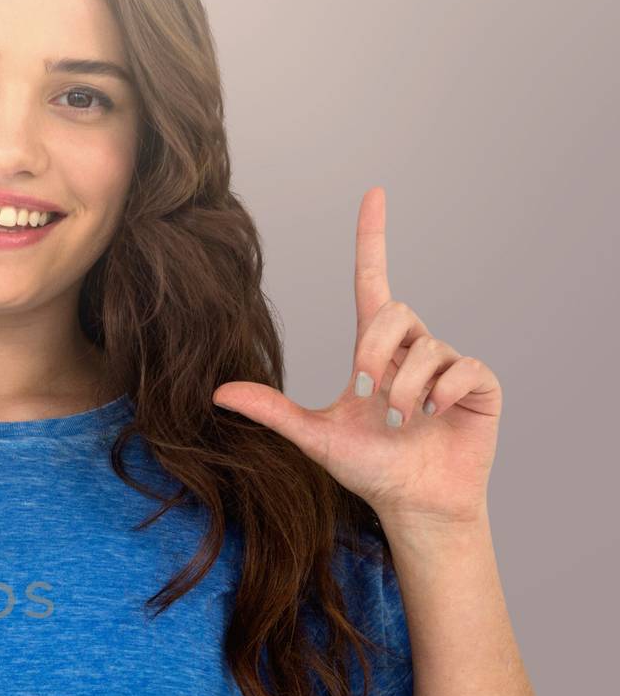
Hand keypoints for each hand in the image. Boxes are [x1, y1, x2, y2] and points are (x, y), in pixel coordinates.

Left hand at [211, 186, 501, 529]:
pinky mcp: (479, 383)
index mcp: (374, 351)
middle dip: (374, 354)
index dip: (372, 239)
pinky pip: (461, 368)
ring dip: (405, 392)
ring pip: (425, 348)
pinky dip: (441, 396)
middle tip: (369, 395)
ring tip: (403, 423)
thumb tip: (217, 392)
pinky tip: (436, 418)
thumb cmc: (369, 468)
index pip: (372, 281)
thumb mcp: (315, 436)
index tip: (373, 194)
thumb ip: (271, 411)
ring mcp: (448, 363)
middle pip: (393, 312)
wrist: (413, 502)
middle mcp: (412, 348)